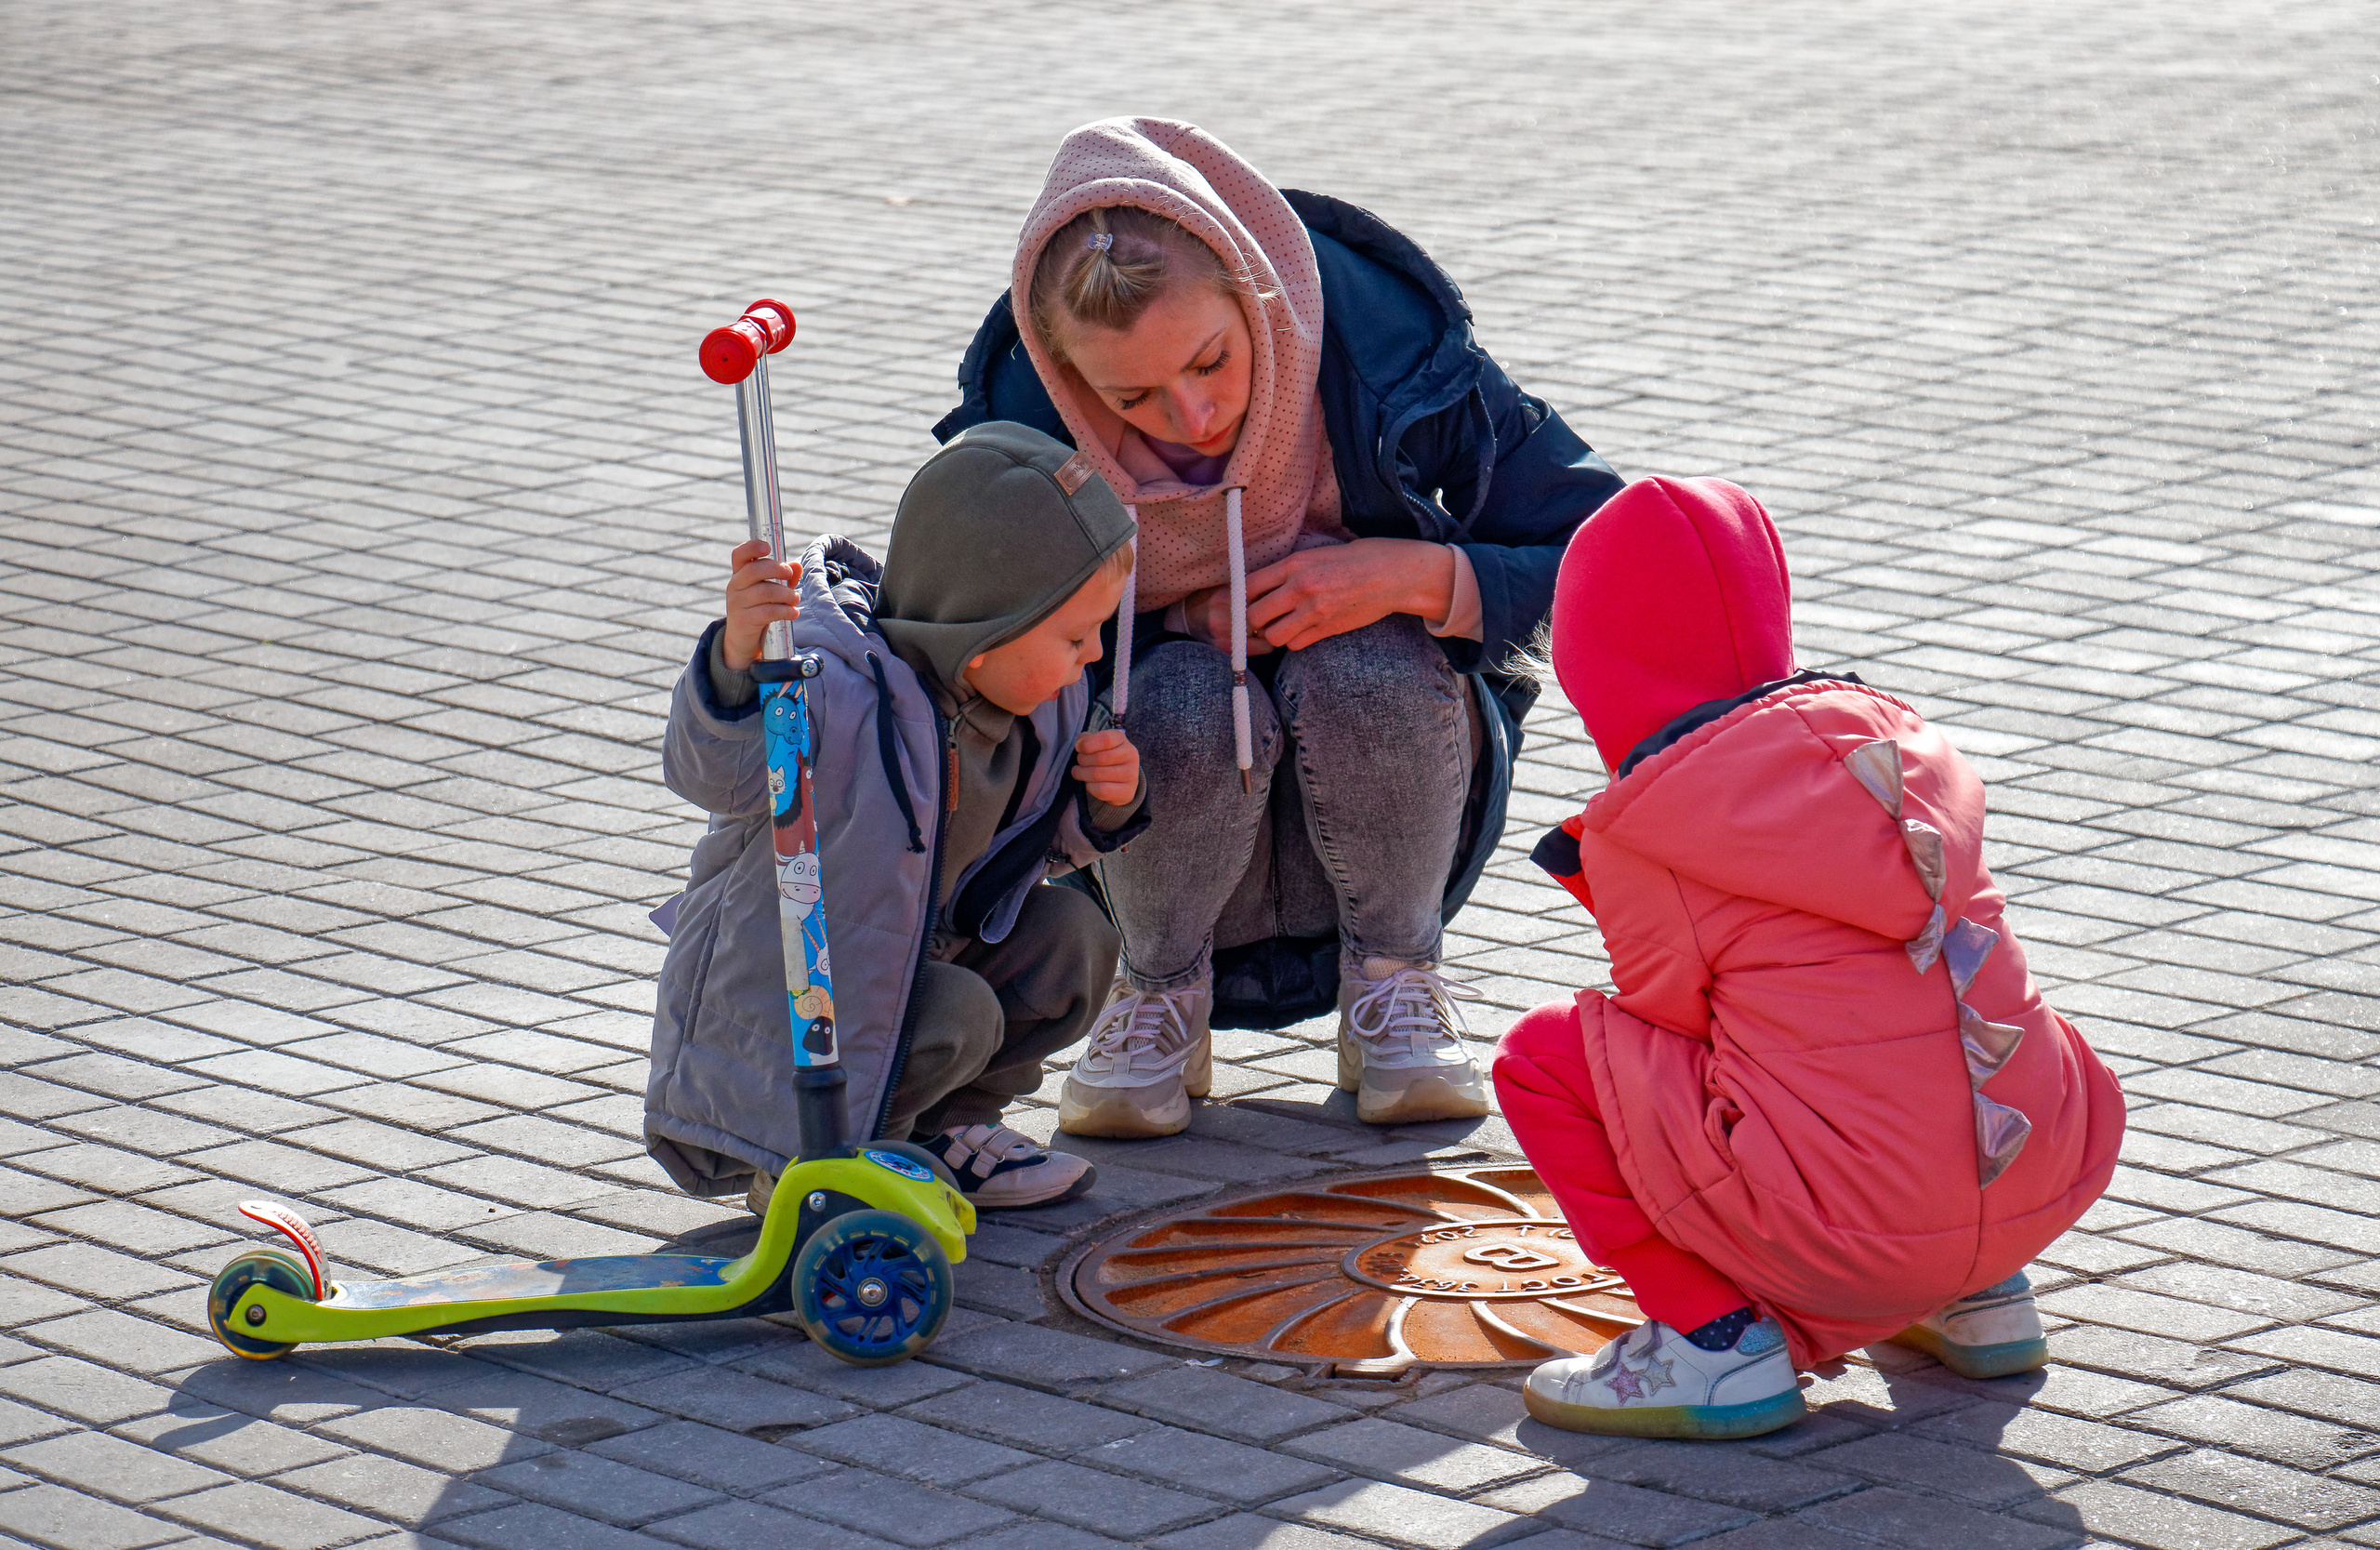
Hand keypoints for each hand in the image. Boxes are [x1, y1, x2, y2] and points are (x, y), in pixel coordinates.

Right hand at [722, 538, 799, 672]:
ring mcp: (737, 603)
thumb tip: (797, 566)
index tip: (768, 547)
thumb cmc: (759, 608)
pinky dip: (785, 611)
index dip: (751, 547)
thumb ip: (784, 577)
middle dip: (777, 569)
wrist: (743, 639)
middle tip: (789, 576)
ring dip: (786, 594)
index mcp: (740, 574)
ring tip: (795, 599)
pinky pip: (768, 612)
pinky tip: (793, 613)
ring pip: (764, 592)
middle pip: (754, 570)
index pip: (739, 555)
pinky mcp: (744, 620)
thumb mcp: (770, 590)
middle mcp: (735, 586)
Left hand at [1072, 727, 1139, 805]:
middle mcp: (1130, 755)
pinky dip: (1090, 787)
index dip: (1087, 744)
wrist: (1123, 782)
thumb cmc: (1106, 759)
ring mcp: (1130, 774)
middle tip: (1080, 762)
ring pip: (1097, 774)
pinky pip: (1101, 790)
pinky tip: (1089, 783)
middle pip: (1099, 758)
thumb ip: (1087, 739)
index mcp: (1121, 739)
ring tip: (1080, 772)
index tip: (1078, 748)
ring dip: (1082, 773)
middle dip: (1082, 760)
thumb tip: (1080, 743)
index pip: (1105, 739)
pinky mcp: (1126, 791)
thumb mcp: (1098, 745)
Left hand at [1243, 537, 1455, 651]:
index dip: (1243, 597)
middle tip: (1263, 619)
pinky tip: (1302, 632)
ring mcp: (1314, 611)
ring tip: (1283, 627)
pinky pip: (1296, 645)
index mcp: (1295, 564)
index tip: (1247, 601)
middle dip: (1254, 620)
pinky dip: (1295, 642)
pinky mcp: (1328, 629)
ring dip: (1274, 634)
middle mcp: (1300, 587)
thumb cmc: (1357, 559)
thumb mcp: (1318, 553)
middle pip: (1254, 615)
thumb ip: (1291, 569)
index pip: (1248, 586)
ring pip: (1273, 636)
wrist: (1392, 574)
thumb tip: (1263, 583)